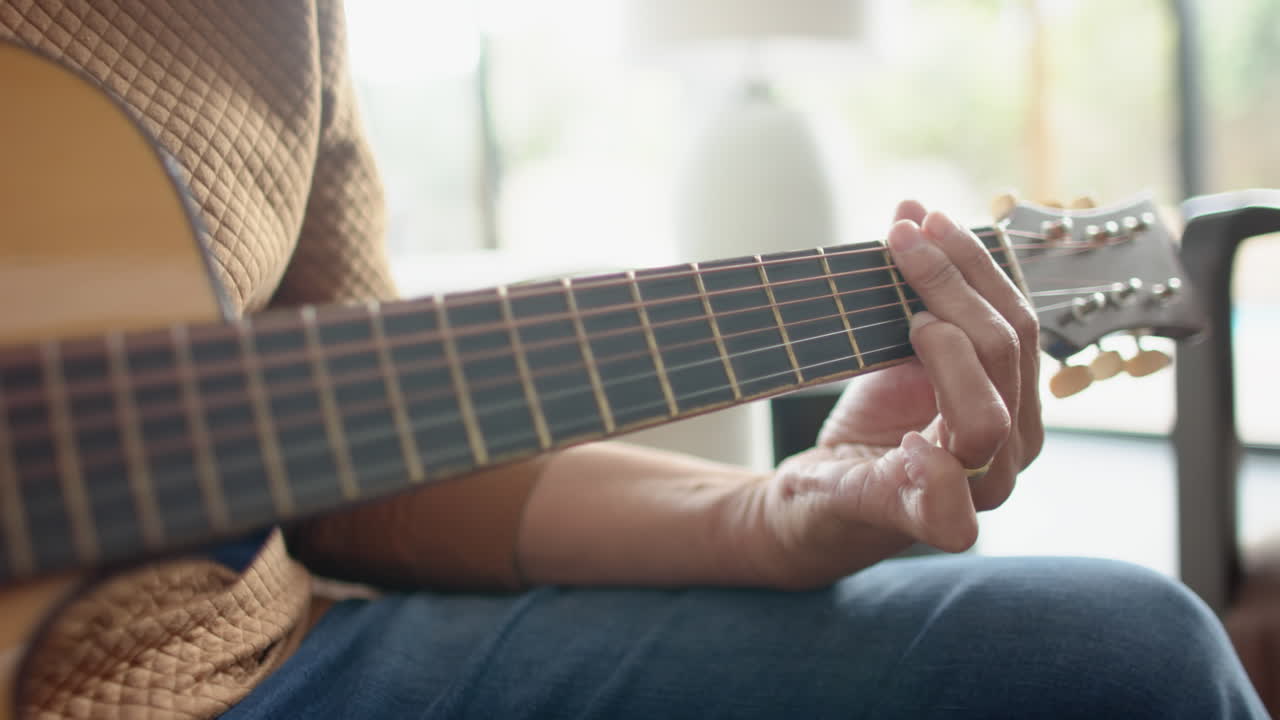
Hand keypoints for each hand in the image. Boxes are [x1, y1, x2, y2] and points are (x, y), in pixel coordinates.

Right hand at [744, 200, 1043, 588]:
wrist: (830, 496)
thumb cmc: (824, 503)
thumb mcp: (832, 503)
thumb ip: (886, 496)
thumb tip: (930, 461)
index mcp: (959, 499)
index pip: (983, 425)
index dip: (957, 375)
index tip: (912, 329)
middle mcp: (999, 463)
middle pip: (998, 358)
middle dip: (950, 286)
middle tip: (902, 238)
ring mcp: (1008, 420)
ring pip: (1012, 328)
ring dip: (969, 266)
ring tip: (921, 219)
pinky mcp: (999, 385)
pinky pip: (1003, 318)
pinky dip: (970, 270)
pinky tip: (934, 230)